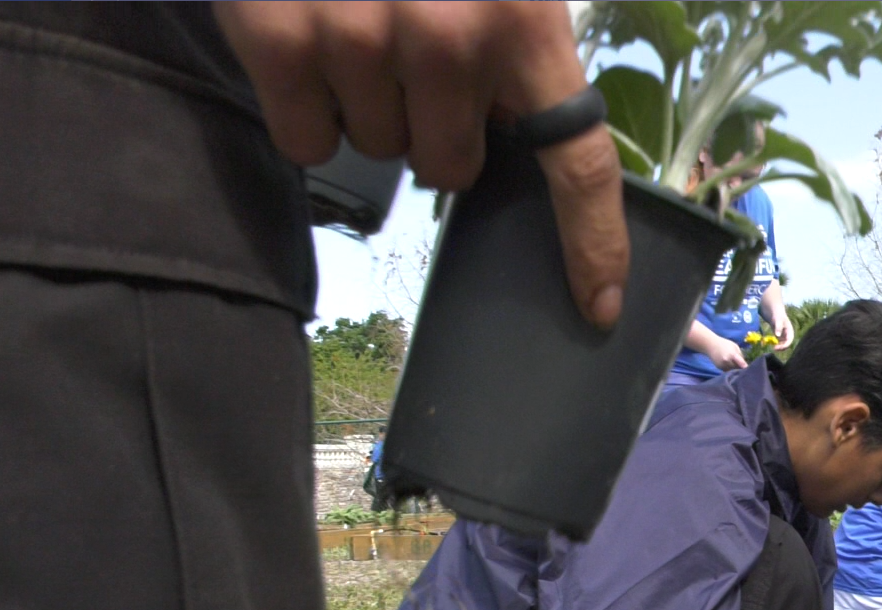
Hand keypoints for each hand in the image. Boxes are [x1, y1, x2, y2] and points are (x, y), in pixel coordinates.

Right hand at [214, 1, 628, 327]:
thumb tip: (537, 148)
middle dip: (436, 125)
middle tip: (413, 50)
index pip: (578, 162)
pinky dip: (304, 106)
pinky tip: (308, 36)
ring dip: (369, 105)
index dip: (592, 245)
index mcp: (527, 20)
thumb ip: (523, 52)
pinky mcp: (283, 41)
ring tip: (358, 22)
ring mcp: (362, 41)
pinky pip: (306, 142)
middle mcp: (452, 37)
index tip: (599, 308)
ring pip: (377, 151)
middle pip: (451, 170)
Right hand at [707, 337, 747, 370]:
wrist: (710, 345)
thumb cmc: (724, 344)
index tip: (751, 370)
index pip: (742, 364)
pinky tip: (731, 365)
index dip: (746, 368)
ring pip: (733, 371)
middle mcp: (727, 362)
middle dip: (741, 369)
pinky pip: (728, 371)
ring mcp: (722, 366)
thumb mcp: (735, 346)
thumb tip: (745, 364)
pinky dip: (730, 369)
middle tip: (746, 369)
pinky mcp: (719, 368)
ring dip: (736, 370)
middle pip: (738, 369)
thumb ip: (740, 355)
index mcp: (732, 355)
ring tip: (738, 366)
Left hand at [769, 307, 794, 349]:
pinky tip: (771, 344)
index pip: (790, 340)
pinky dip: (776, 345)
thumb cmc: (778, 315)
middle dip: (781, 347)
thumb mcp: (778, 320)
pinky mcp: (780, 337)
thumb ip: (778, 327)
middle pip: (786, 344)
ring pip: (783, 345)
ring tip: (773, 347)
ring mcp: (784, 336)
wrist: (775, 313)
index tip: (779, 347)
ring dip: (778, 347)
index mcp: (790, 331)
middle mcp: (788, 335)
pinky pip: (779, 343)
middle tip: (774, 348)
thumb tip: (777, 336)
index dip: (785, 345)